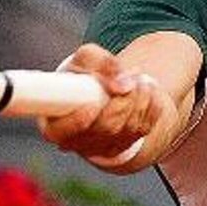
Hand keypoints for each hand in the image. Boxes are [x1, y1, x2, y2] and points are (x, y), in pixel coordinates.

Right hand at [38, 43, 175, 170]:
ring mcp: (103, 147)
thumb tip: (121, 83)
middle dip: (121, 100)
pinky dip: (150, 105)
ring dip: (139, 99)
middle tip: (130, 77)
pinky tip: (146, 89)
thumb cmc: (85, 74)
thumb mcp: (86, 58)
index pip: (60, 133)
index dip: (77, 122)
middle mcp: (78, 141)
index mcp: (55, 123)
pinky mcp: (126, 145)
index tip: (93, 105)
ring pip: (127, 128)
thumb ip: (98, 62)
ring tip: (139, 78)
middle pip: (105, 128)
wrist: (102, 88)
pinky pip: (145, 128)